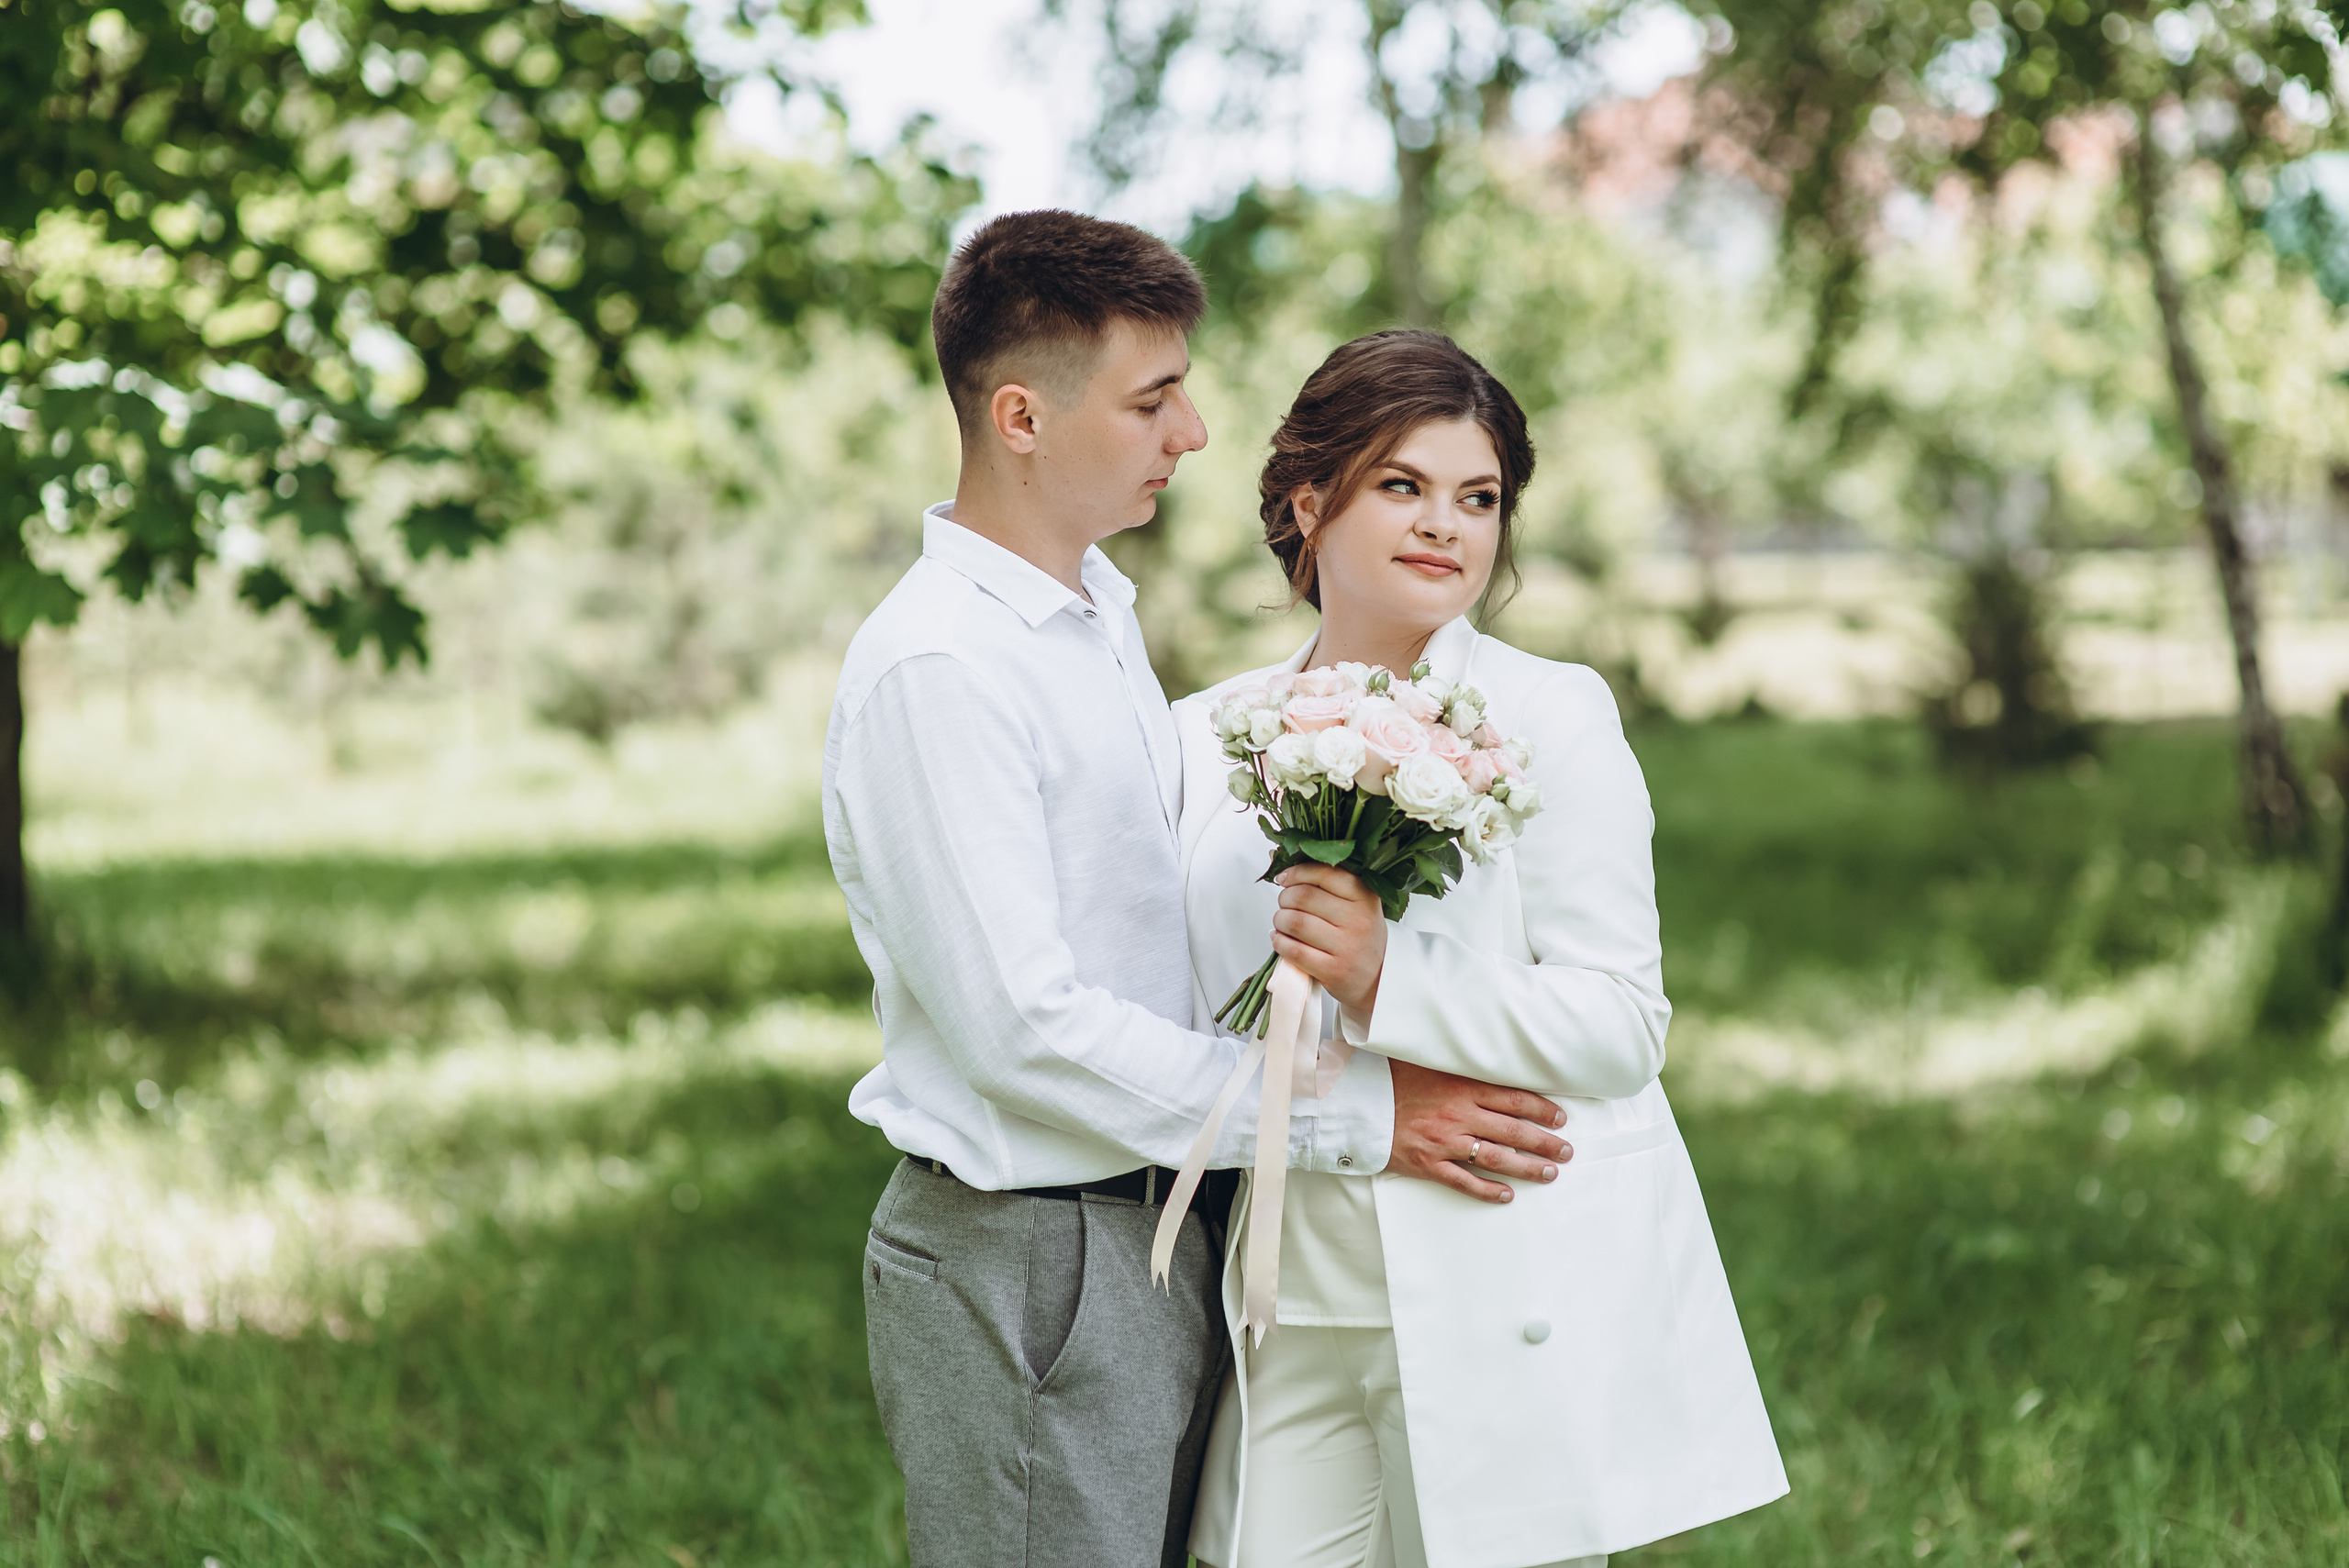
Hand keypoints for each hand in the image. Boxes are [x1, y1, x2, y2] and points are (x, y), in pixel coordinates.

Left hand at [1270, 865, 1384, 1015]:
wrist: (1378, 977)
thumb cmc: (1360, 935)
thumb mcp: (1355, 902)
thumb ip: (1322, 879)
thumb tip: (1275, 855)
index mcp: (1365, 896)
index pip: (1323, 873)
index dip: (1296, 872)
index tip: (1285, 878)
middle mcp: (1358, 919)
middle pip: (1303, 897)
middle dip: (1284, 897)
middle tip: (1285, 903)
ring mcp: (1346, 946)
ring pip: (1295, 922)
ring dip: (1279, 920)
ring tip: (1282, 922)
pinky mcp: (1333, 970)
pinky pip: (1294, 950)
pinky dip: (1279, 942)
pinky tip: (1281, 939)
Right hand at [1384, 1058, 1569, 1203]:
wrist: (1354, 1102)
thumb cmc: (1391, 1078)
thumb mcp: (1429, 1063)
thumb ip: (1460, 1068)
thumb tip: (1491, 1063)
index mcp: (1460, 1087)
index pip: (1513, 1099)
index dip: (1541, 1109)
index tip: (1560, 1118)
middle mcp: (1457, 1115)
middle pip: (1513, 1131)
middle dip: (1545, 1143)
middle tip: (1566, 1151)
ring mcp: (1443, 1142)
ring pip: (1496, 1158)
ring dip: (1527, 1168)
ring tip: (1549, 1173)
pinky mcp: (1428, 1163)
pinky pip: (1464, 1181)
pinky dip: (1488, 1190)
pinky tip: (1507, 1195)